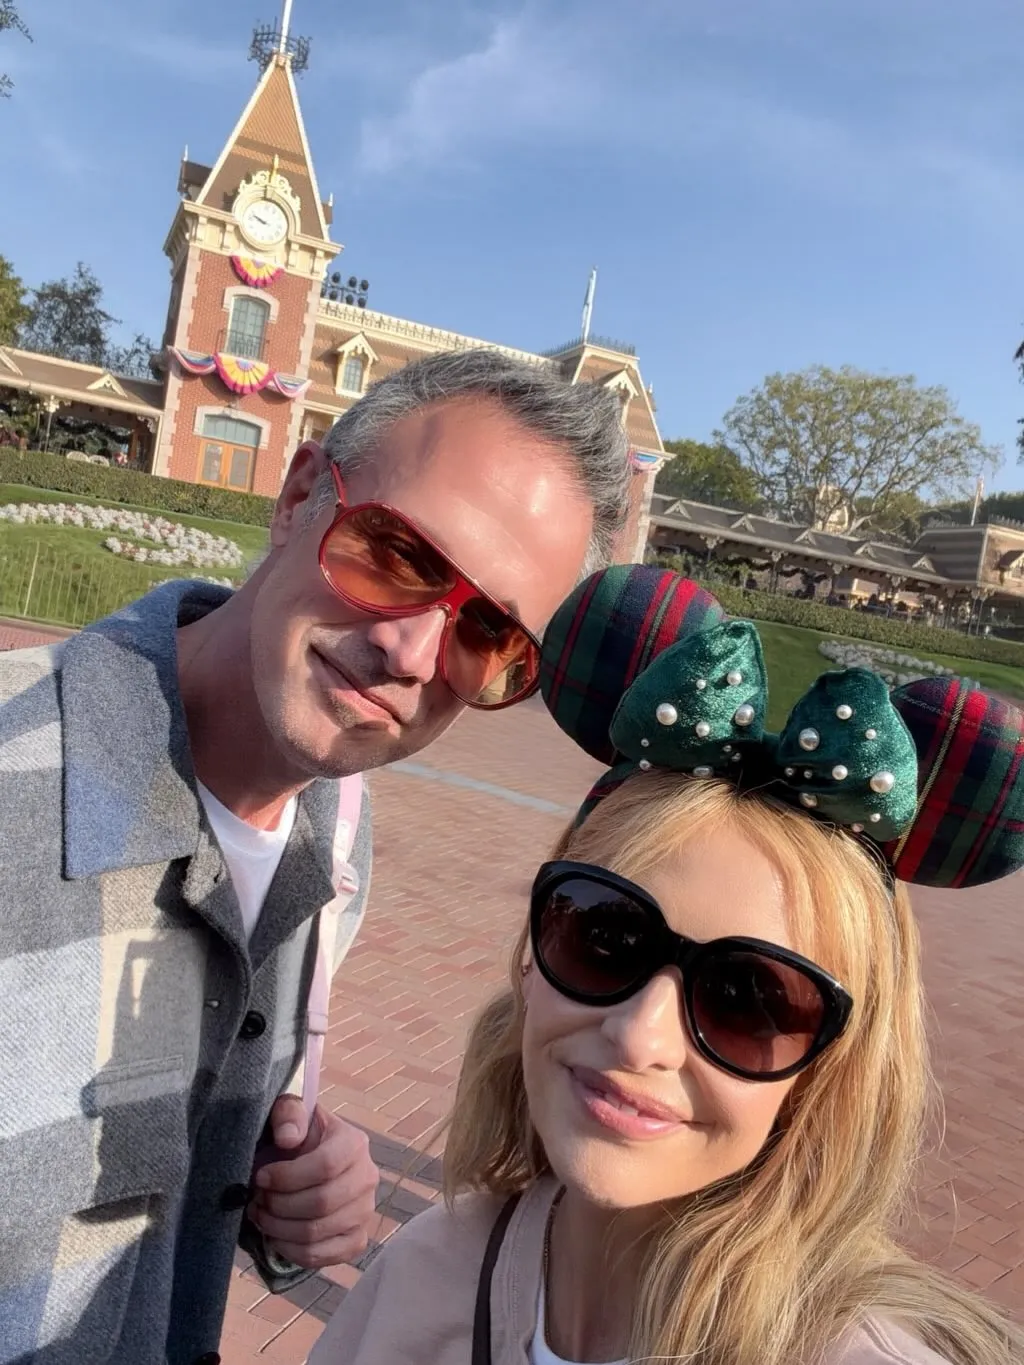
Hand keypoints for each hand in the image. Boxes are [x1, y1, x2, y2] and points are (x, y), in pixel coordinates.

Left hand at [247, 1097, 379, 1269]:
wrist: (310, 1159)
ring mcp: (365, 1212)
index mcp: (355, 1143)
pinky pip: (322, 1256)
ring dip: (279, 1228)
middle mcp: (367, 1178)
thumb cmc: (298, 1136)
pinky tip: (276, 1235)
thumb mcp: (291, 1112)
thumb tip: (288, 1138)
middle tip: (257, 1200)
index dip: (287, 1177)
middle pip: (322, 1203)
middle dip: (280, 1205)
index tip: (260, 1177)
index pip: (326, 1166)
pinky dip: (291, 1251)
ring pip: (317, 1233)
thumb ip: (288, 1114)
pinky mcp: (355, 1240)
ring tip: (262, 1215)